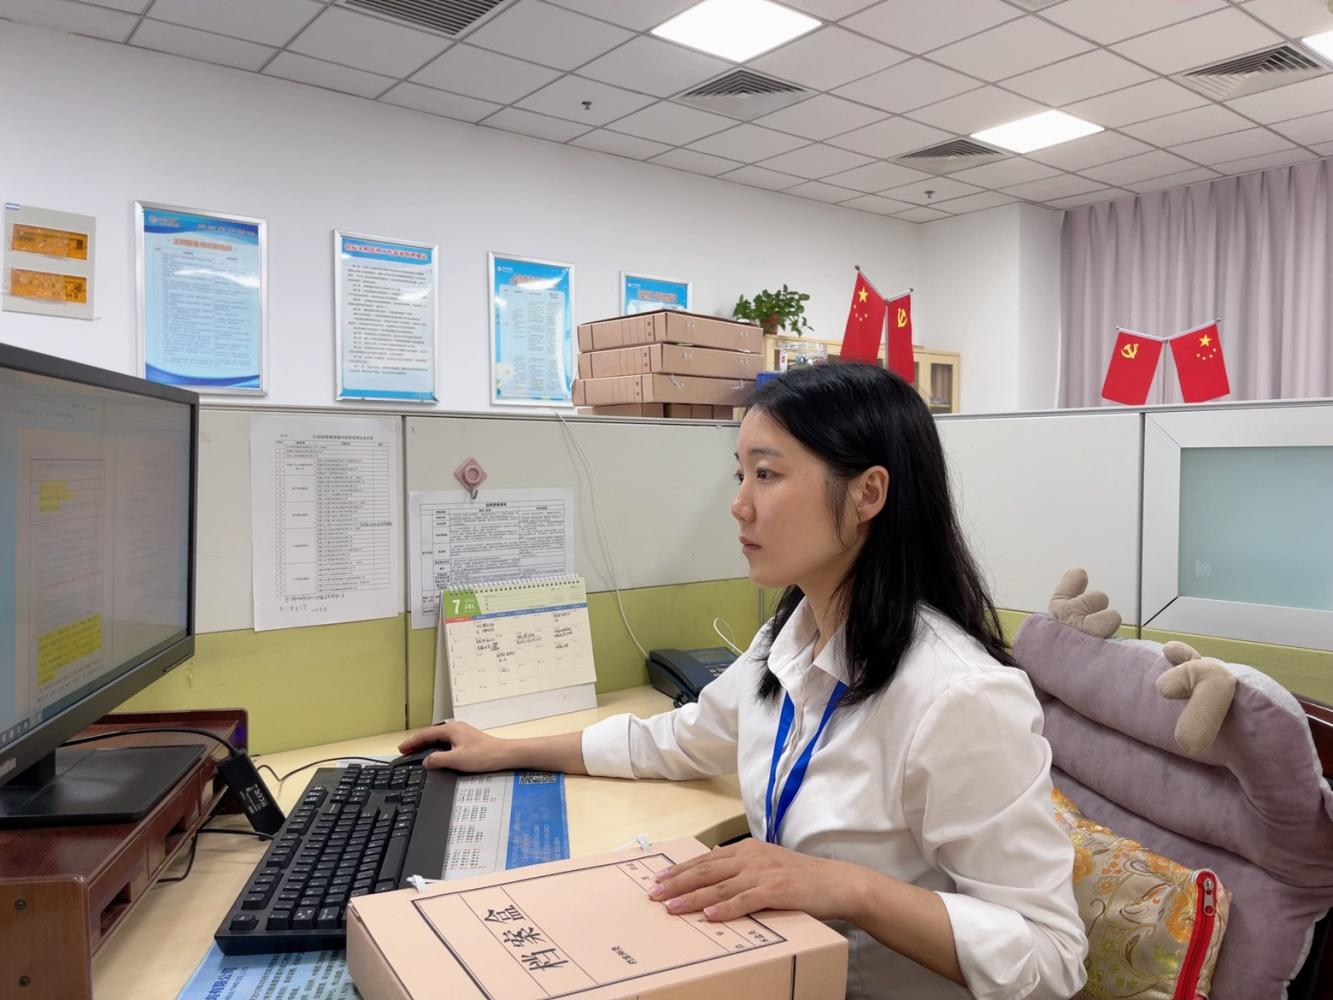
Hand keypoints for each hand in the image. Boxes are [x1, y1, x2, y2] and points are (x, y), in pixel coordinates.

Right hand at [396, 721, 510, 771]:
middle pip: (431, 735)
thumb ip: (438, 760)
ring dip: (426, 746)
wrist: (504, 755)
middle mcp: (455, 729)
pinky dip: (436, 748)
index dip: (412, 742)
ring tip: (415, 754)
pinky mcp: (466, 741)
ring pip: (438, 739)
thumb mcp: (456, 760)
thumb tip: (426, 761)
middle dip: (417, 743)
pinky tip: (434, 756)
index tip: (401, 748)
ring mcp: (461, 734)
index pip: (425, 734)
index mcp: (451, 729)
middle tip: (405, 752)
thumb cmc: (484, 755)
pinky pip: (445, 743)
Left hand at [647, 839, 853, 922]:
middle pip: (705, 871)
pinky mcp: (776, 890)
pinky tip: (709, 916)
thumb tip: (716, 854)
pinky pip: (745, 901)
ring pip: (719, 886)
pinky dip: (726, 908)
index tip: (658, 879)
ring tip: (671, 908)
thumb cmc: (801, 876)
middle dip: (677, 883)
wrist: (835, 882)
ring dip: (692, 898)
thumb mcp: (767, 860)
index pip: (705, 860)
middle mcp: (751, 858)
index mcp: (747, 849)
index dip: (680, 870)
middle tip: (653, 894)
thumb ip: (741, 860)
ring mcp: (763, 873)